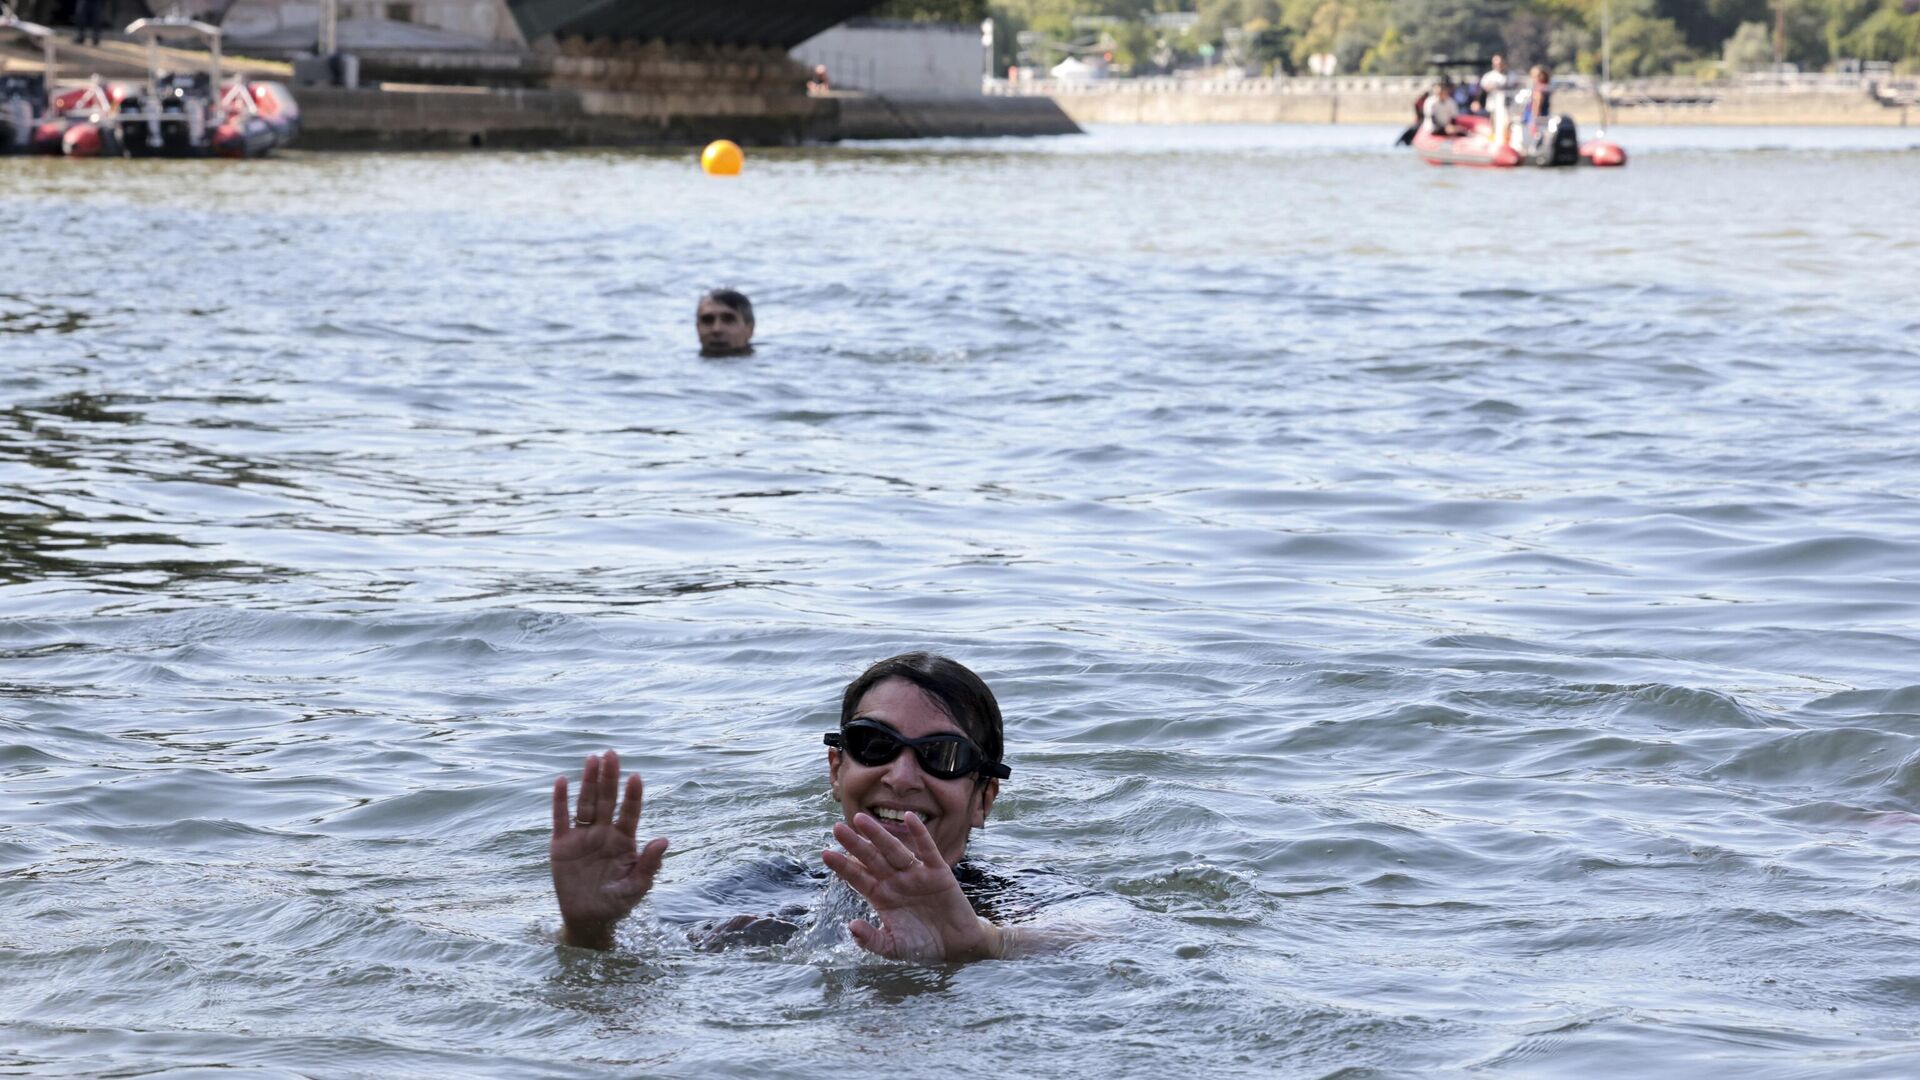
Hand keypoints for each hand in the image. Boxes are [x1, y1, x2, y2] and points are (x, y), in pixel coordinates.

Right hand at [550, 750, 667, 949]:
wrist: (588, 920)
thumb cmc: (617, 904)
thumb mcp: (636, 887)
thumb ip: (649, 864)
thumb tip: (664, 840)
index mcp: (624, 841)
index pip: (630, 812)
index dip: (633, 795)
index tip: (636, 777)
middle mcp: (604, 833)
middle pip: (607, 800)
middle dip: (609, 778)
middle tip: (611, 754)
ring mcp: (582, 837)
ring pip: (585, 803)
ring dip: (588, 782)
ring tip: (592, 759)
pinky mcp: (561, 844)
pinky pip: (560, 818)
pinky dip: (560, 800)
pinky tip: (562, 781)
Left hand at [823, 812, 999, 962]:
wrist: (956, 946)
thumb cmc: (922, 945)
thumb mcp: (893, 948)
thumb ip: (872, 940)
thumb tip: (851, 926)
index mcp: (882, 897)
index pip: (858, 878)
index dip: (843, 866)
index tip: (825, 854)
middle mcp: (895, 881)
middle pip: (871, 859)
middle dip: (855, 844)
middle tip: (837, 828)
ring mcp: (915, 874)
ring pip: (894, 850)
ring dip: (878, 835)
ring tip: (861, 819)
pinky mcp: (938, 872)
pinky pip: (927, 850)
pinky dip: (920, 834)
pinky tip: (910, 818)